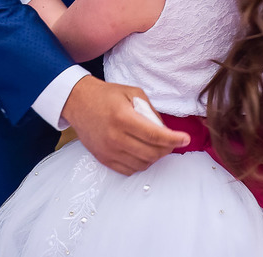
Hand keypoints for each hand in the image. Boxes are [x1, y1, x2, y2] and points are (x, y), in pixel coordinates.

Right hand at [62, 76, 189, 174]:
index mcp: (123, 118)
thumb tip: (165, 129)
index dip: (174, 139)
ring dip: (154, 157)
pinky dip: (141, 163)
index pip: (156, 136)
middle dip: (167, 148)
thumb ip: (150, 111)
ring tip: (155, 146)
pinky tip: (142, 152)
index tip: (185, 139)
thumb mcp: (132, 92)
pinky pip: (130, 170)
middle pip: (152, 153)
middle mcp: (115, 137)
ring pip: (143, 163)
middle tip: (170, 141)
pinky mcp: (103, 159)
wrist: (77, 102)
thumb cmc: (106, 95)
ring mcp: (109, 150)